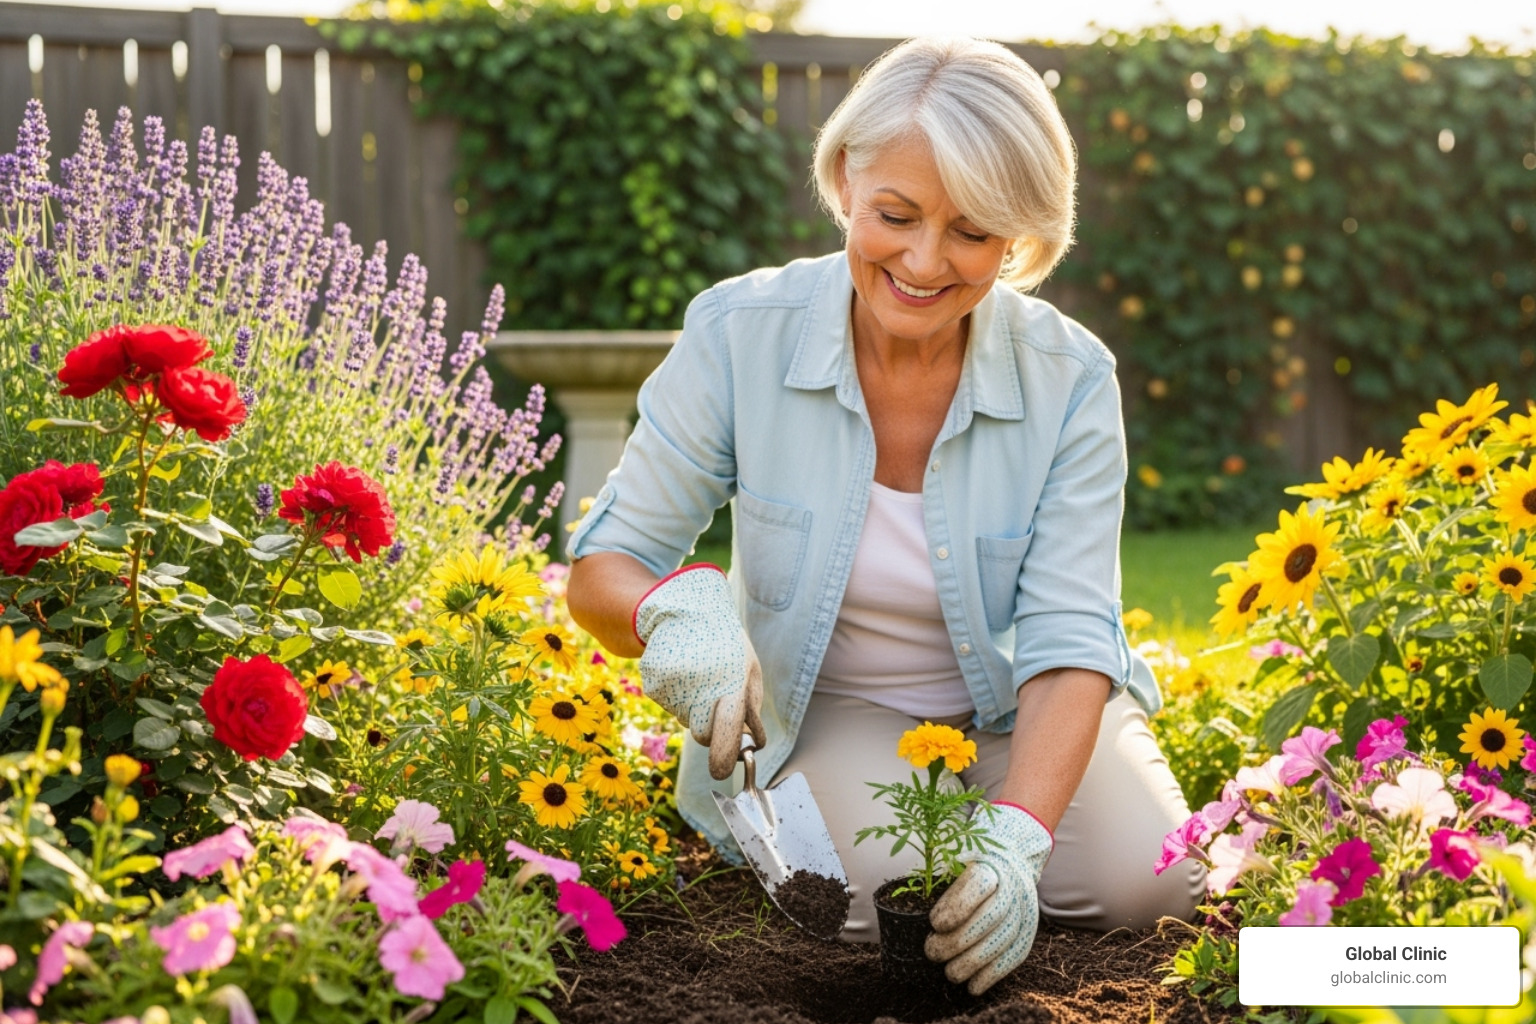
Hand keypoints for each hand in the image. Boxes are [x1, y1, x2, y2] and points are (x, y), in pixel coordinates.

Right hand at [633, 564, 764, 779]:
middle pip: (702, 735)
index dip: (723, 757)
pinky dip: (676, 696)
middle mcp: (698, 686)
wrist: (683, 609)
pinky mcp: (653, 684)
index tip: (721, 772)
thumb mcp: (749, 668)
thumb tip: (751, 744)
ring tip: (698, 675)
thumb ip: (750, 707)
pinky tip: (682, 672)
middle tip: (713, 703)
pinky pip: (668, 705)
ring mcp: (672, 686)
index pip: (726, 732)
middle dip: (710, 729)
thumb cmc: (725, 643)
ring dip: (693, 707)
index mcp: (729, 683)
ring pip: (684, 720)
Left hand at [925, 801, 1052, 994]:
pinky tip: (974, 988)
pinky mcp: (1029, 930)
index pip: (978, 883)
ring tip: (949, 973)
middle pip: (992, 916)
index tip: (933, 923)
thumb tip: (909, 903)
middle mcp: (1013, 885)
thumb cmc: (968, 864)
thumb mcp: (951, 858)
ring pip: (1005, 939)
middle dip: (960, 940)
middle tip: (932, 952)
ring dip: (975, 962)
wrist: (1008, 858)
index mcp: (991, 863)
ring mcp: (1025, 909)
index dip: (957, 905)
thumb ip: (935, 878)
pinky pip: (1016, 955)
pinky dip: (994, 974)